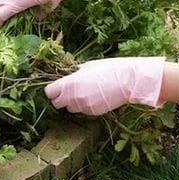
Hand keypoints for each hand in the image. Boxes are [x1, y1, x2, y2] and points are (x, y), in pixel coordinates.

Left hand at [44, 57, 165, 114]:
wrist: (128, 81)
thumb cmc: (108, 68)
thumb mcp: (87, 66)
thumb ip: (74, 74)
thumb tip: (67, 76)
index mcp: (70, 83)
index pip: (49, 92)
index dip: (52, 90)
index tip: (56, 87)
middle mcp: (74, 97)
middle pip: (57, 103)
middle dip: (60, 98)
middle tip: (68, 90)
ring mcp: (84, 107)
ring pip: (70, 108)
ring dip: (73, 102)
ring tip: (85, 91)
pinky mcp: (94, 113)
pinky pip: (83, 110)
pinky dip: (85, 105)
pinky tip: (94, 96)